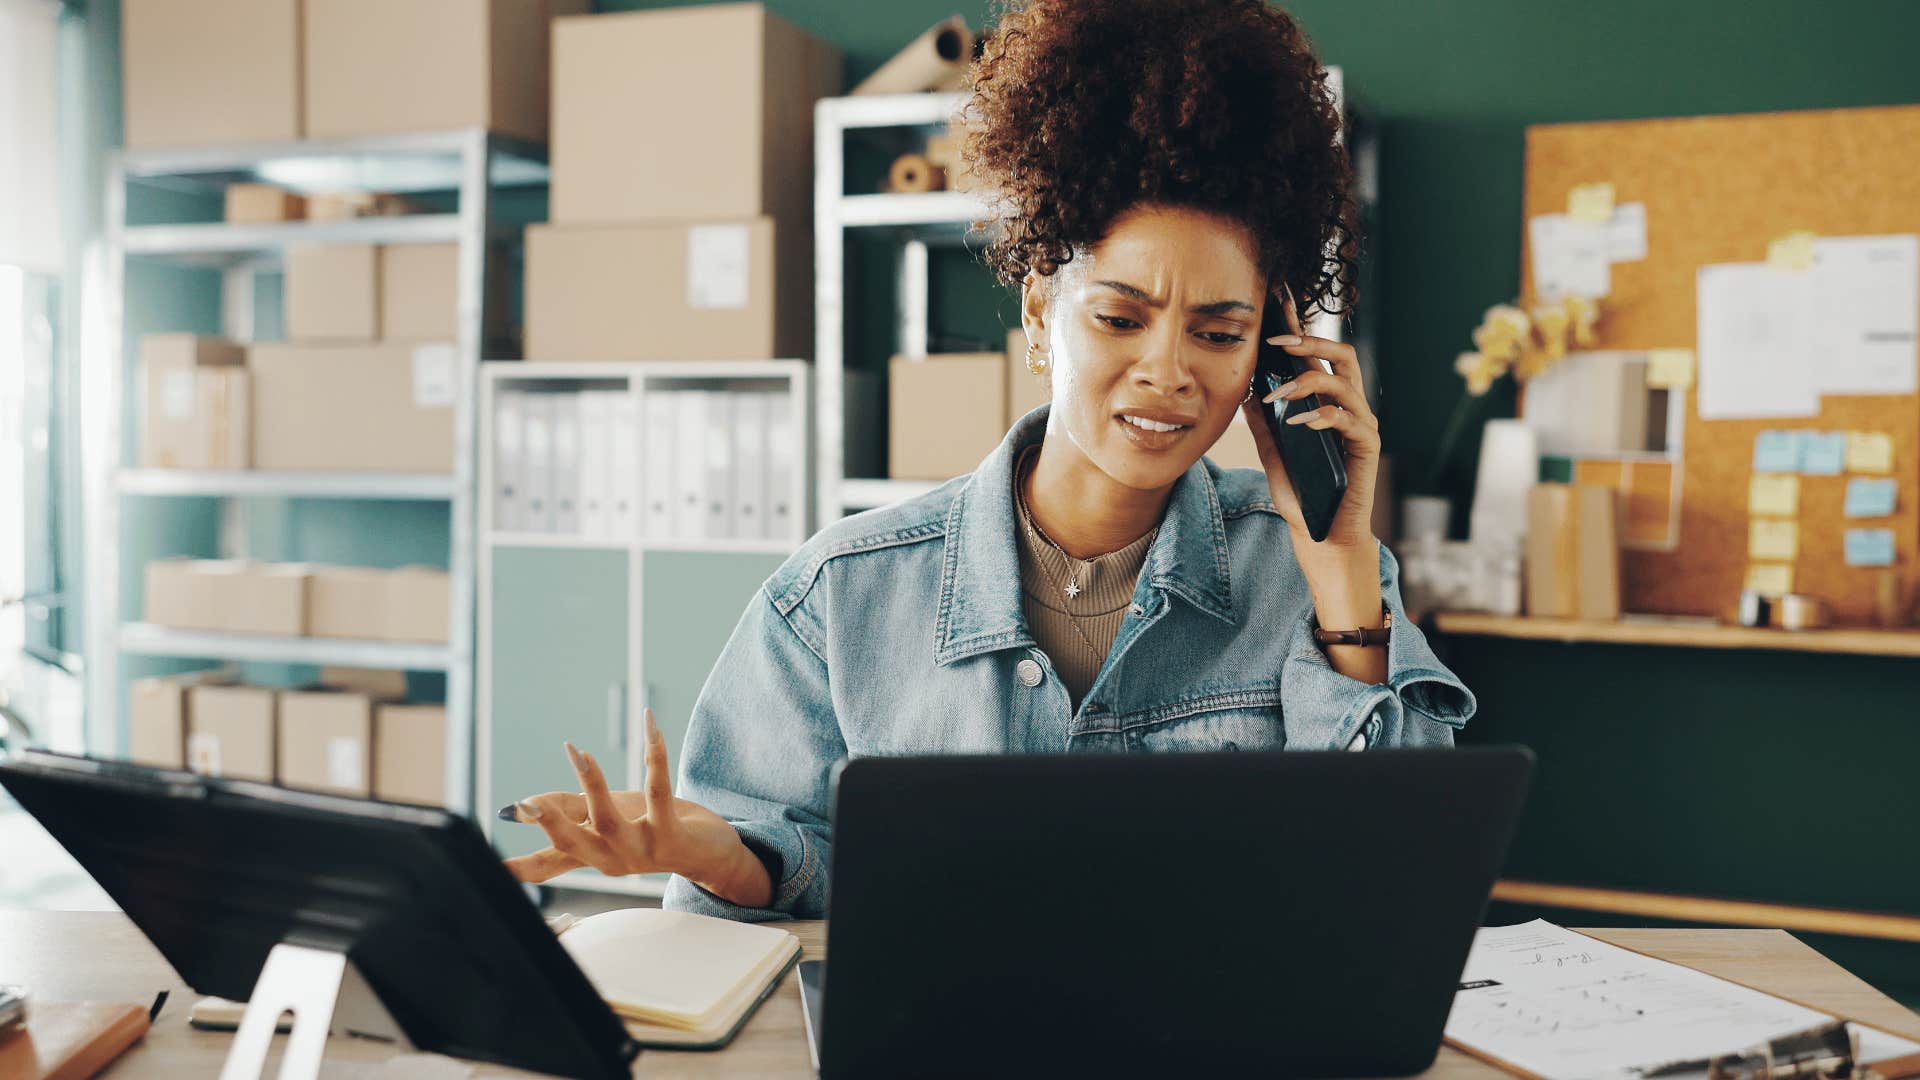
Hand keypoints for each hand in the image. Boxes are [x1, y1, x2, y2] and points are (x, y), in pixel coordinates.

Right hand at [501, 708, 772, 907]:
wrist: (710, 855)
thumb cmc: (651, 832)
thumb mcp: (605, 819)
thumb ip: (567, 812)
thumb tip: (521, 807)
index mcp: (592, 856)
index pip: (548, 864)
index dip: (518, 867)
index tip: (489, 868)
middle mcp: (612, 859)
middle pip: (572, 844)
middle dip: (548, 824)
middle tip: (524, 805)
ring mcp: (641, 850)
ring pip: (609, 819)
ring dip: (592, 784)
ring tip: (578, 753)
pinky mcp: (672, 835)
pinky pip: (659, 790)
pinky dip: (653, 754)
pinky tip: (650, 726)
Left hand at [1239, 284, 1381, 552]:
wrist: (1323, 537)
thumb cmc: (1304, 495)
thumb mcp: (1274, 454)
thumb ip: (1264, 423)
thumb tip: (1244, 391)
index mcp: (1327, 404)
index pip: (1315, 356)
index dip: (1298, 327)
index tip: (1277, 301)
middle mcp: (1349, 408)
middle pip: (1341, 354)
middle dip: (1309, 340)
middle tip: (1276, 342)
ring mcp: (1361, 426)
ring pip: (1345, 381)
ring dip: (1308, 380)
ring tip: (1280, 394)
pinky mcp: (1368, 448)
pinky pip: (1349, 420)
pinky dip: (1322, 416)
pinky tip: (1298, 423)